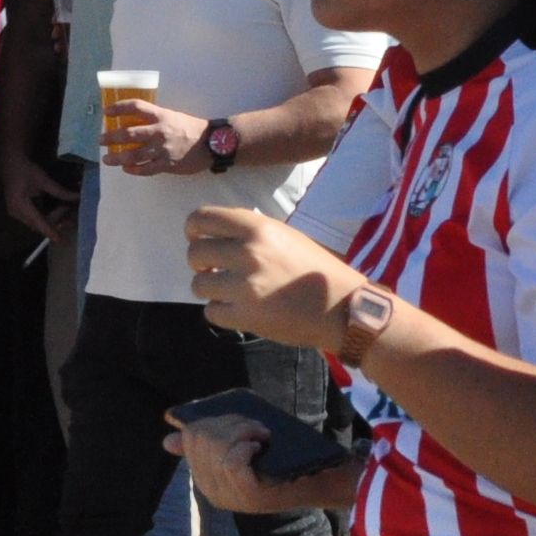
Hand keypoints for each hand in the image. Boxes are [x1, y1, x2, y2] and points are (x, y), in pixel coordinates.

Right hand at [0, 148, 76, 239]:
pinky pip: (34, 218)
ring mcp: (16, 213)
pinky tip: (57, 210)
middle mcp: (16, 212)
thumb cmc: (25, 169)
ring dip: (51, 219)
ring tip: (66, 211)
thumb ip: (59, 192)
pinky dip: (46, 216)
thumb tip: (76, 197)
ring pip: (36, 222)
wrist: (11, 163)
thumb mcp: (43, 180)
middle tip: (69, 212)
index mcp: (20, 205)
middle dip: (55, 221)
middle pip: (38, 224)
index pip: (38, 221)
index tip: (59, 240)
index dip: (49, 231)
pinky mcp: (19, 211)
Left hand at [108, 103, 213, 177]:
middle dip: (111, 137)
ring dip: (117, 157)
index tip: (106, 111)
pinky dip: (133, 169)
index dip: (118, 108)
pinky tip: (126, 168)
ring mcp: (162, 150)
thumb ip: (154, 119)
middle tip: (100, 140)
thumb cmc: (191, 127)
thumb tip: (132, 122)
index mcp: (161, 115)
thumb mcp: (172, 116)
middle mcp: (159, 131)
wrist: (211, 144)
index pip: (135, 107)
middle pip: (128, 134)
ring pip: (133, 155)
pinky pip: (145, 169)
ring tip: (107, 159)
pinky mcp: (167, 165)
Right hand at [162, 409, 299, 514]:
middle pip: (203, 439)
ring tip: (262, 433)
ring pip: (218, 447)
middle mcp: (212, 491)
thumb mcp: (238, 451)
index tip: (234, 421)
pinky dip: (245, 445)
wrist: (315, 482)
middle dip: (228, 423)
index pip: (191, 438)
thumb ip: (208, 445)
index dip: (212, 420)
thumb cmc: (277, 463)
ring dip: (242, 430)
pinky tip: (259, 445)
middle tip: (254, 426)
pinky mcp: (248, 496)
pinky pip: (232, 461)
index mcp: (206, 480)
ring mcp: (229, 495)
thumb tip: (168, 441)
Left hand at [180, 207, 364, 349]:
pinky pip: (211, 312)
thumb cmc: (315, 269)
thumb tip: (217, 231)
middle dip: (199, 263)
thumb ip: (251, 231)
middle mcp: (248, 253)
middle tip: (213, 270)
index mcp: (258, 228)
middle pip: (195, 253)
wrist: (342, 307)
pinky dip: (220, 312)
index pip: (202, 218)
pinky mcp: (245, 317)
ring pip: (198, 285)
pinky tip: (237, 309)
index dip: (193, 228)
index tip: (196, 238)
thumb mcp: (285, 235)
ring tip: (228, 292)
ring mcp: (245, 287)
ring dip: (210, 289)